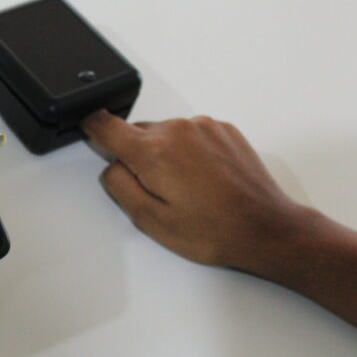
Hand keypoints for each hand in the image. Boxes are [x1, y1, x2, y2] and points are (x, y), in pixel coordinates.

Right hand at [81, 110, 310, 269]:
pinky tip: (203, 179)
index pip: (106, 124)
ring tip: (186, 189)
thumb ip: (120, 187)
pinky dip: (189, 152)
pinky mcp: (224, 130)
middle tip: (157, 190)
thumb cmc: (214, 231)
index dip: (93, 128)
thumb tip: (112, 167)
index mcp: (154, 151)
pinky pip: (192, 134)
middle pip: (137, 132)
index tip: (90, 130)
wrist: (266, 228)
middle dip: (137, 156)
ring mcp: (204, 127)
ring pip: (166, 133)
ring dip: (165, 154)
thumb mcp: (151, 220)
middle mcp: (178, 129)